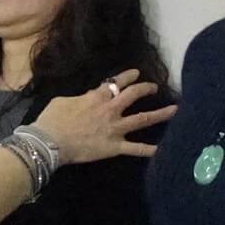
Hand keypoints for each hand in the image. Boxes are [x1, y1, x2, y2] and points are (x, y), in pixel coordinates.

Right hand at [32, 72, 174, 164]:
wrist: (50, 142)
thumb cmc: (52, 120)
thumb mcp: (63, 100)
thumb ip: (80, 98)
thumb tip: (87, 98)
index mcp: (97, 97)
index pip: (116, 82)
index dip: (128, 77)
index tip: (136, 73)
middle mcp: (110, 110)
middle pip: (133, 95)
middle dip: (145, 89)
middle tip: (154, 87)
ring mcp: (115, 129)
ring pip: (142, 119)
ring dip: (160, 114)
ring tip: (174, 110)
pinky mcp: (115, 147)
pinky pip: (136, 149)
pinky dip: (150, 150)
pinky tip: (163, 150)